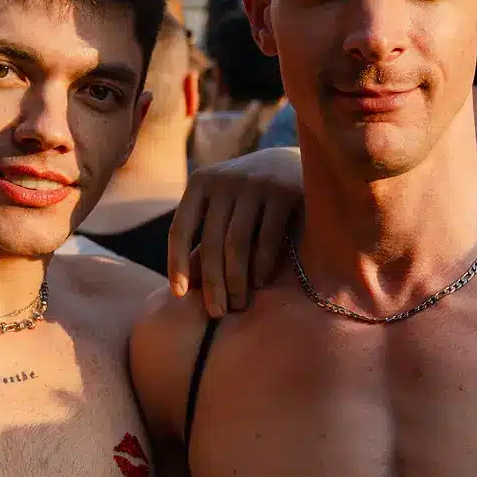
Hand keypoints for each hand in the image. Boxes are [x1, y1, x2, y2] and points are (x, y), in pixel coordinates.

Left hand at [168, 147, 303, 316]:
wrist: (300, 164)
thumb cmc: (253, 199)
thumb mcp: (224, 208)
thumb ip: (205, 239)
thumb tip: (182, 288)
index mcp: (202, 182)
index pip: (180, 228)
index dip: (177, 263)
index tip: (179, 295)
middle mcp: (225, 180)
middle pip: (211, 242)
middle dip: (212, 283)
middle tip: (217, 312)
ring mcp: (256, 184)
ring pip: (238, 244)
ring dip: (237, 281)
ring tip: (238, 304)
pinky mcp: (285, 193)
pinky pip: (267, 238)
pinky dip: (261, 266)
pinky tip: (260, 284)